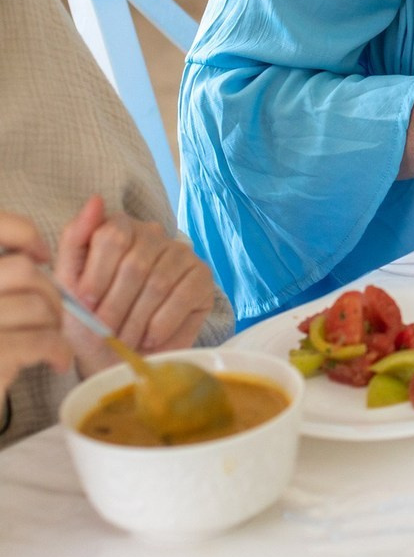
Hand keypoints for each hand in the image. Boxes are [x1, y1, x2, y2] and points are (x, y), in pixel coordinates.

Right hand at [0, 212, 72, 403]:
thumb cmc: (7, 340)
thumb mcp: (23, 293)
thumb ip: (60, 248)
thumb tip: (97, 201)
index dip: (23, 233)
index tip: (40, 256)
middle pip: (24, 273)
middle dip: (50, 295)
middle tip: (51, 315)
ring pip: (36, 305)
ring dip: (55, 324)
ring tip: (52, 339)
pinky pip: (40, 339)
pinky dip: (57, 350)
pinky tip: (57, 360)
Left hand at [54, 196, 217, 373]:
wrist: (118, 357)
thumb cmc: (91, 320)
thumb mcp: (69, 284)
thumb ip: (74, 240)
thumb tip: (95, 199)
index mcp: (121, 227)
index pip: (112, 235)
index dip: (96, 275)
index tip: (86, 304)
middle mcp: (155, 234)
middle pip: (135, 263)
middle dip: (115, 306)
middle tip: (106, 333)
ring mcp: (182, 253)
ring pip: (158, 283)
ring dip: (136, 320)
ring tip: (125, 341)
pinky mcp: (202, 277)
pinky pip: (182, 297)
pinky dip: (160, 324)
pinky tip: (150, 338)